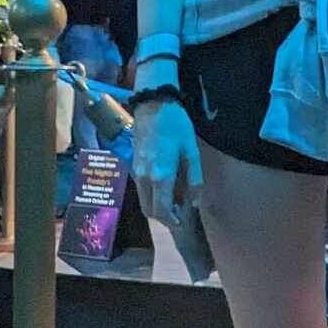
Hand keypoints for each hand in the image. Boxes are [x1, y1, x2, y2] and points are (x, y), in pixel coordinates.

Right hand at [131, 98, 202, 228]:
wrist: (152, 105)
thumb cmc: (176, 126)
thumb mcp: (191, 151)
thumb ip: (194, 179)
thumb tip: (194, 202)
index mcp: (160, 175)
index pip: (161, 210)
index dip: (171, 220)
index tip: (182, 222)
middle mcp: (144, 178)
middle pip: (149, 210)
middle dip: (163, 217)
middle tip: (179, 214)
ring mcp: (135, 172)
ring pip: (143, 201)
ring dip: (156, 207)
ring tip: (174, 201)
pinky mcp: (133, 166)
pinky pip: (140, 189)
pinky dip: (151, 195)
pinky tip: (164, 187)